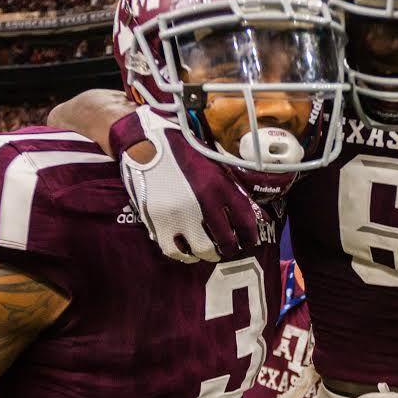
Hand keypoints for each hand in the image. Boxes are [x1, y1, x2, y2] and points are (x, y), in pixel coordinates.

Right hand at [112, 109, 268, 262]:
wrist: (146, 143)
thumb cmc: (182, 152)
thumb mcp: (213, 165)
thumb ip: (228, 187)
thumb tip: (244, 212)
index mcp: (221, 185)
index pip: (246, 220)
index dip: (251, 236)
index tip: (250, 242)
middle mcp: (204, 201)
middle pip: (227, 240)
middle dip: (230, 248)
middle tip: (229, 249)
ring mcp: (181, 214)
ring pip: (204, 250)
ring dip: (209, 254)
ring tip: (209, 251)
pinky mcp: (159, 221)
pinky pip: (176, 251)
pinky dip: (185, 255)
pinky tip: (188, 252)